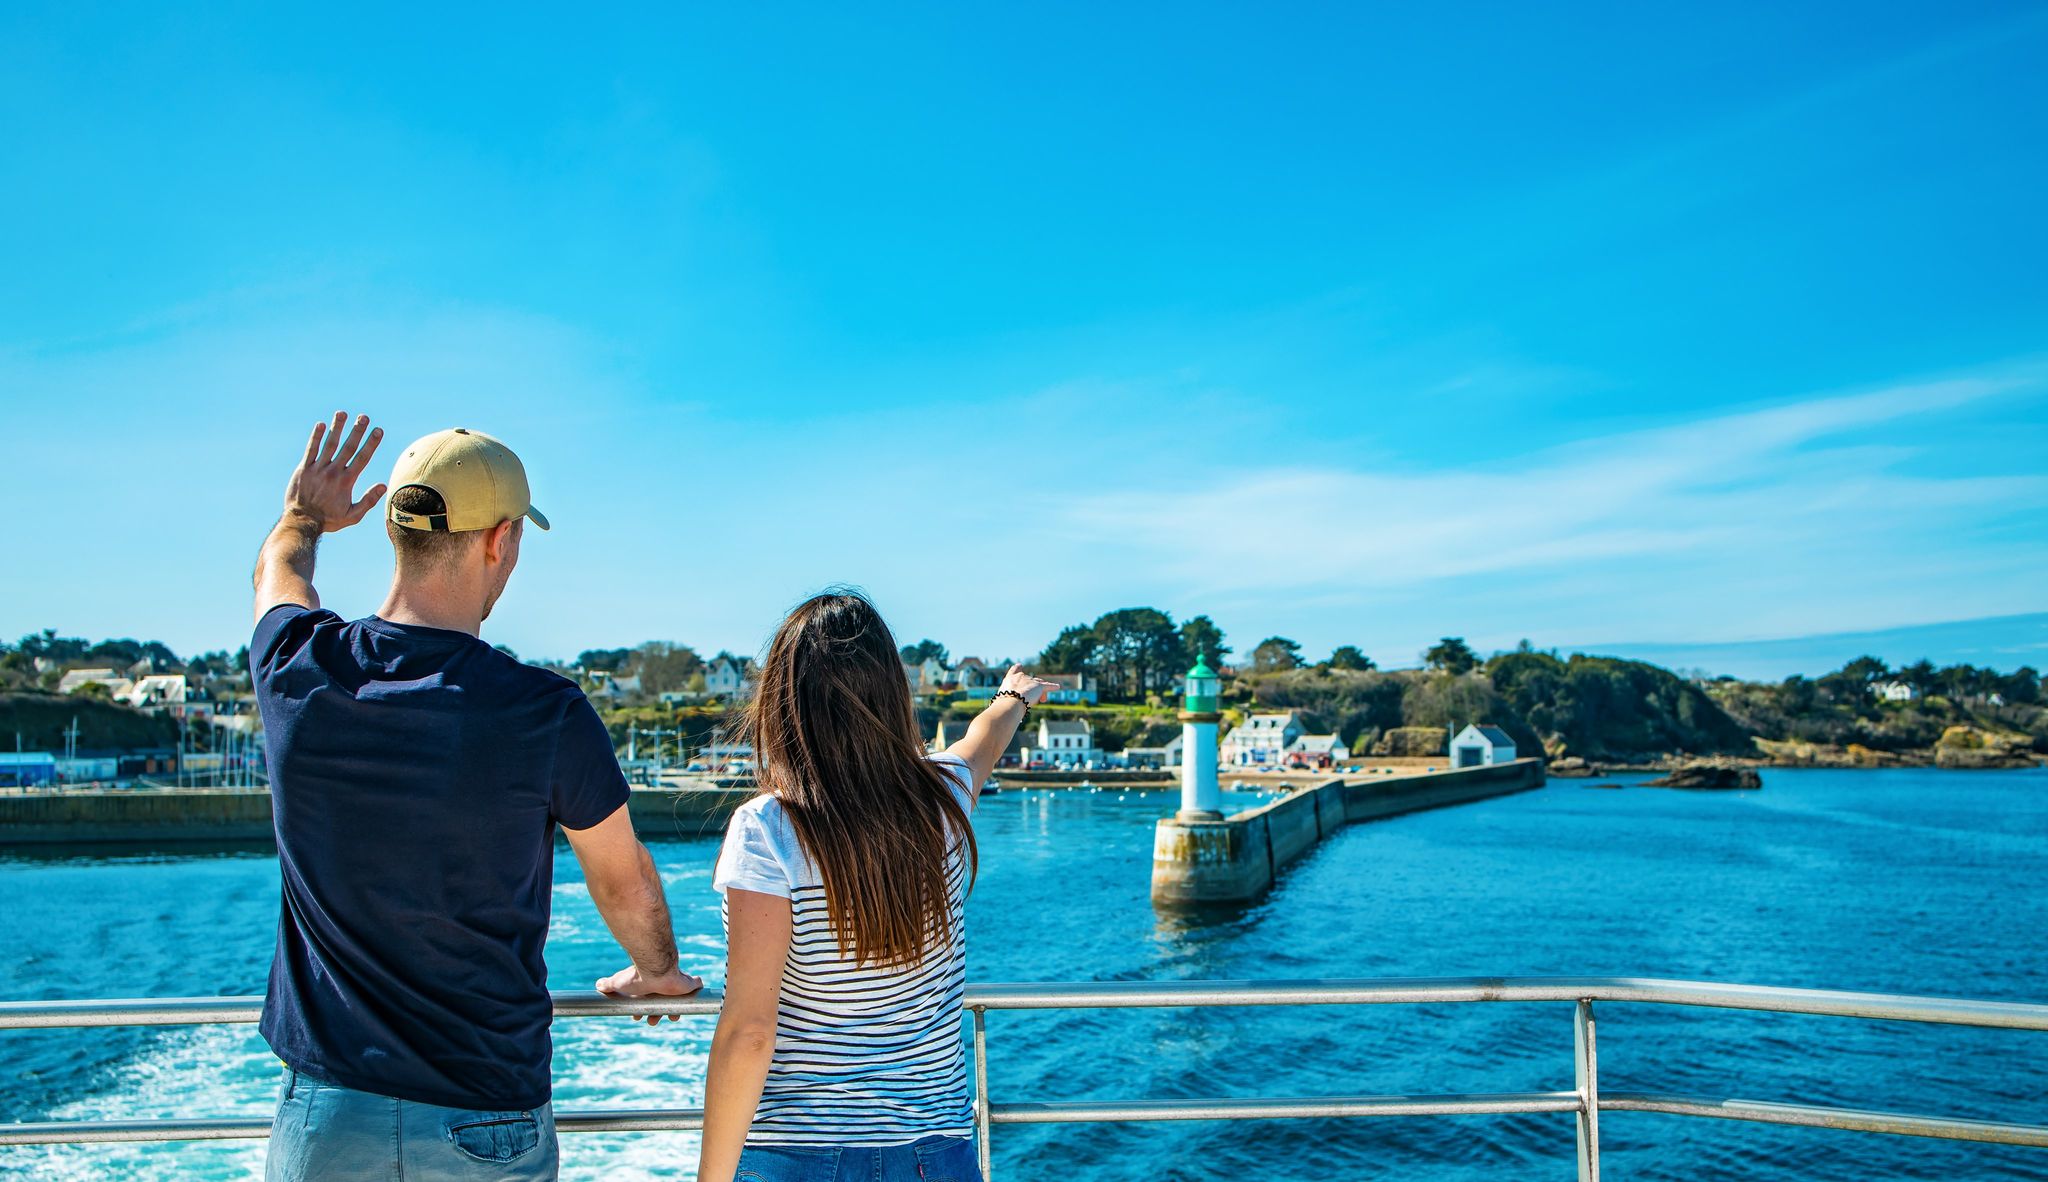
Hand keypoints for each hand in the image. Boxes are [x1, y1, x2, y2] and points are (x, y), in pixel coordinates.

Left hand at [284, 411, 386, 532]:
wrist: (302, 521)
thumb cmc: (329, 519)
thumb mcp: (353, 515)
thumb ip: (369, 501)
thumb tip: (383, 486)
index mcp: (346, 481)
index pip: (362, 458)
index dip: (371, 443)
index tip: (378, 430)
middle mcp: (333, 472)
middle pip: (348, 447)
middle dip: (357, 431)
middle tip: (364, 417)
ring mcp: (318, 469)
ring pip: (329, 444)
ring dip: (337, 428)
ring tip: (342, 413)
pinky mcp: (304, 468)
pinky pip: (311, 449)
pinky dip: (315, 437)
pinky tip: (321, 425)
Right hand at [597, 963, 704, 1026]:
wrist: (654, 969)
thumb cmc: (637, 977)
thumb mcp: (618, 983)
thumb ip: (608, 984)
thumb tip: (598, 985)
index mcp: (647, 988)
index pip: (645, 1003)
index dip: (643, 1011)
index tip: (637, 1017)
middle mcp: (661, 987)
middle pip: (661, 1005)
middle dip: (656, 1015)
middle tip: (652, 1022)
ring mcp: (675, 985)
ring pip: (678, 1001)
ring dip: (674, 1012)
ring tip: (672, 1018)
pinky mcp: (687, 983)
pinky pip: (696, 986)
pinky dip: (697, 986)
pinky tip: (697, 994)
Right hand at [999, 665, 1061, 705]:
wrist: (1011, 701)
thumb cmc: (1004, 703)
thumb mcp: (1003, 700)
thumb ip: (1008, 700)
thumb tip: (1009, 709)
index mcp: (1009, 679)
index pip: (1014, 671)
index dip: (1017, 668)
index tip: (1020, 665)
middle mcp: (1020, 677)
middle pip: (1028, 680)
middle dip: (1030, 689)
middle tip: (1029, 700)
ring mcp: (1030, 680)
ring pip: (1038, 684)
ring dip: (1040, 692)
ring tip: (1042, 700)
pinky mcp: (1039, 686)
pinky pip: (1048, 686)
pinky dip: (1053, 687)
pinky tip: (1057, 687)